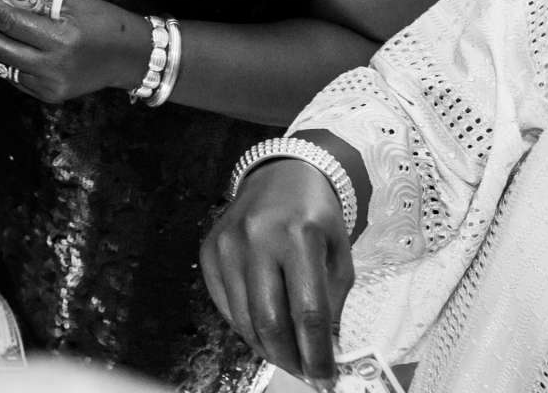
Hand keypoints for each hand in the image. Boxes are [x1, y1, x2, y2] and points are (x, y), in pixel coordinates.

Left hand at [0, 0, 146, 104]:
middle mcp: (52, 66)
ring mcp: (50, 85)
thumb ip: (39, 2)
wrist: (132, 57)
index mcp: (60, 39)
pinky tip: (3, 41)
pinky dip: (4, 58)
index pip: (9, 21)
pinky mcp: (50, 96)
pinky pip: (15, 76)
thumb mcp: (74, 4)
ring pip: (2, 64)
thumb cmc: (106, 22)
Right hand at [202, 157, 355, 383]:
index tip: (325, 380)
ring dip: (266, 348)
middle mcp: (257, 238)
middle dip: (288, 358)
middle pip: (269, 320)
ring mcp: (227, 244)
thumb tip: (323, 353)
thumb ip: (332, 303)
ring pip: (243, 318)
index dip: (316, 354)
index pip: (308, 312)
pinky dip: (245, 327)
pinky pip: (225, 305)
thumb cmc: (317, 218)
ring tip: (286, 356)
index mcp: (299, 236)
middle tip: (304, 374)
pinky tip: (264, 331)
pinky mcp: (208, 250)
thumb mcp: (338, 254)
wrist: (281, 176)